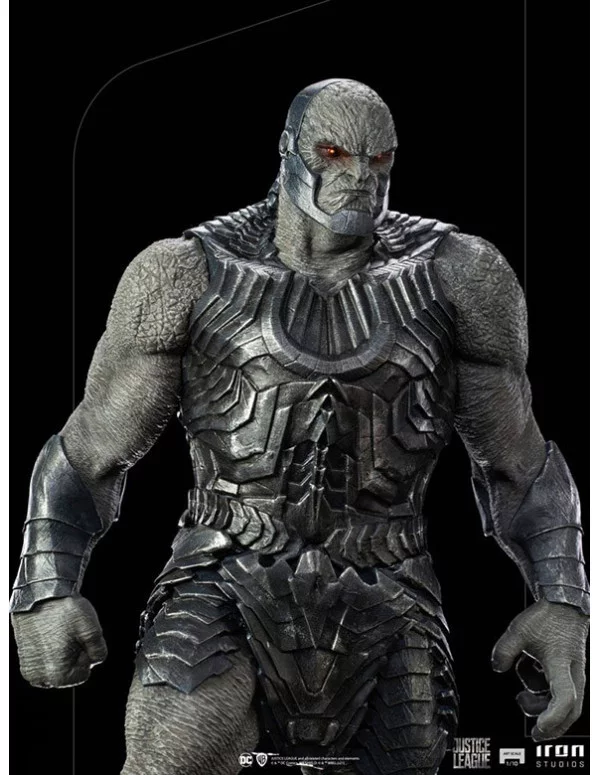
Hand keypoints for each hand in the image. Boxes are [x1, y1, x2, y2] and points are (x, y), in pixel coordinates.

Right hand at [11, 595, 106, 688]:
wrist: (40, 594)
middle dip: (74, 657)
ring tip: (60, 634)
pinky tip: (51, 635)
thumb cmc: (64, 610)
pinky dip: (50, 653)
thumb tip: (95, 660)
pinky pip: (43, 664)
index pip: (82, 675)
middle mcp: (39, 676)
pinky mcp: (23, 659)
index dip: (86, 656)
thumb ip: (99, 652)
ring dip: (62, 656)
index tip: (79, 639)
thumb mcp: (92, 630)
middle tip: (70, 635)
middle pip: (68, 674)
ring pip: (56, 669)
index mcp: (56, 674)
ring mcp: (28, 668)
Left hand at [491, 599, 588, 740]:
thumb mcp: (518, 631)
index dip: (551, 718)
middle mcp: (573, 673)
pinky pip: (563, 692)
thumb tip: (497, 667)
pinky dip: (546, 694)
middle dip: (554, 726)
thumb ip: (504, 651)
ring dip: (544, 706)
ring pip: (567, 703)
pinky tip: (530, 678)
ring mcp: (575, 673)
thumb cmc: (547, 617)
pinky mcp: (572, 671)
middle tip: (536, 732)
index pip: (563, 699)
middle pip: (571, 711)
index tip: (537, 728)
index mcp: (561, 664)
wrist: (565, 604)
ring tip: (522, 696)